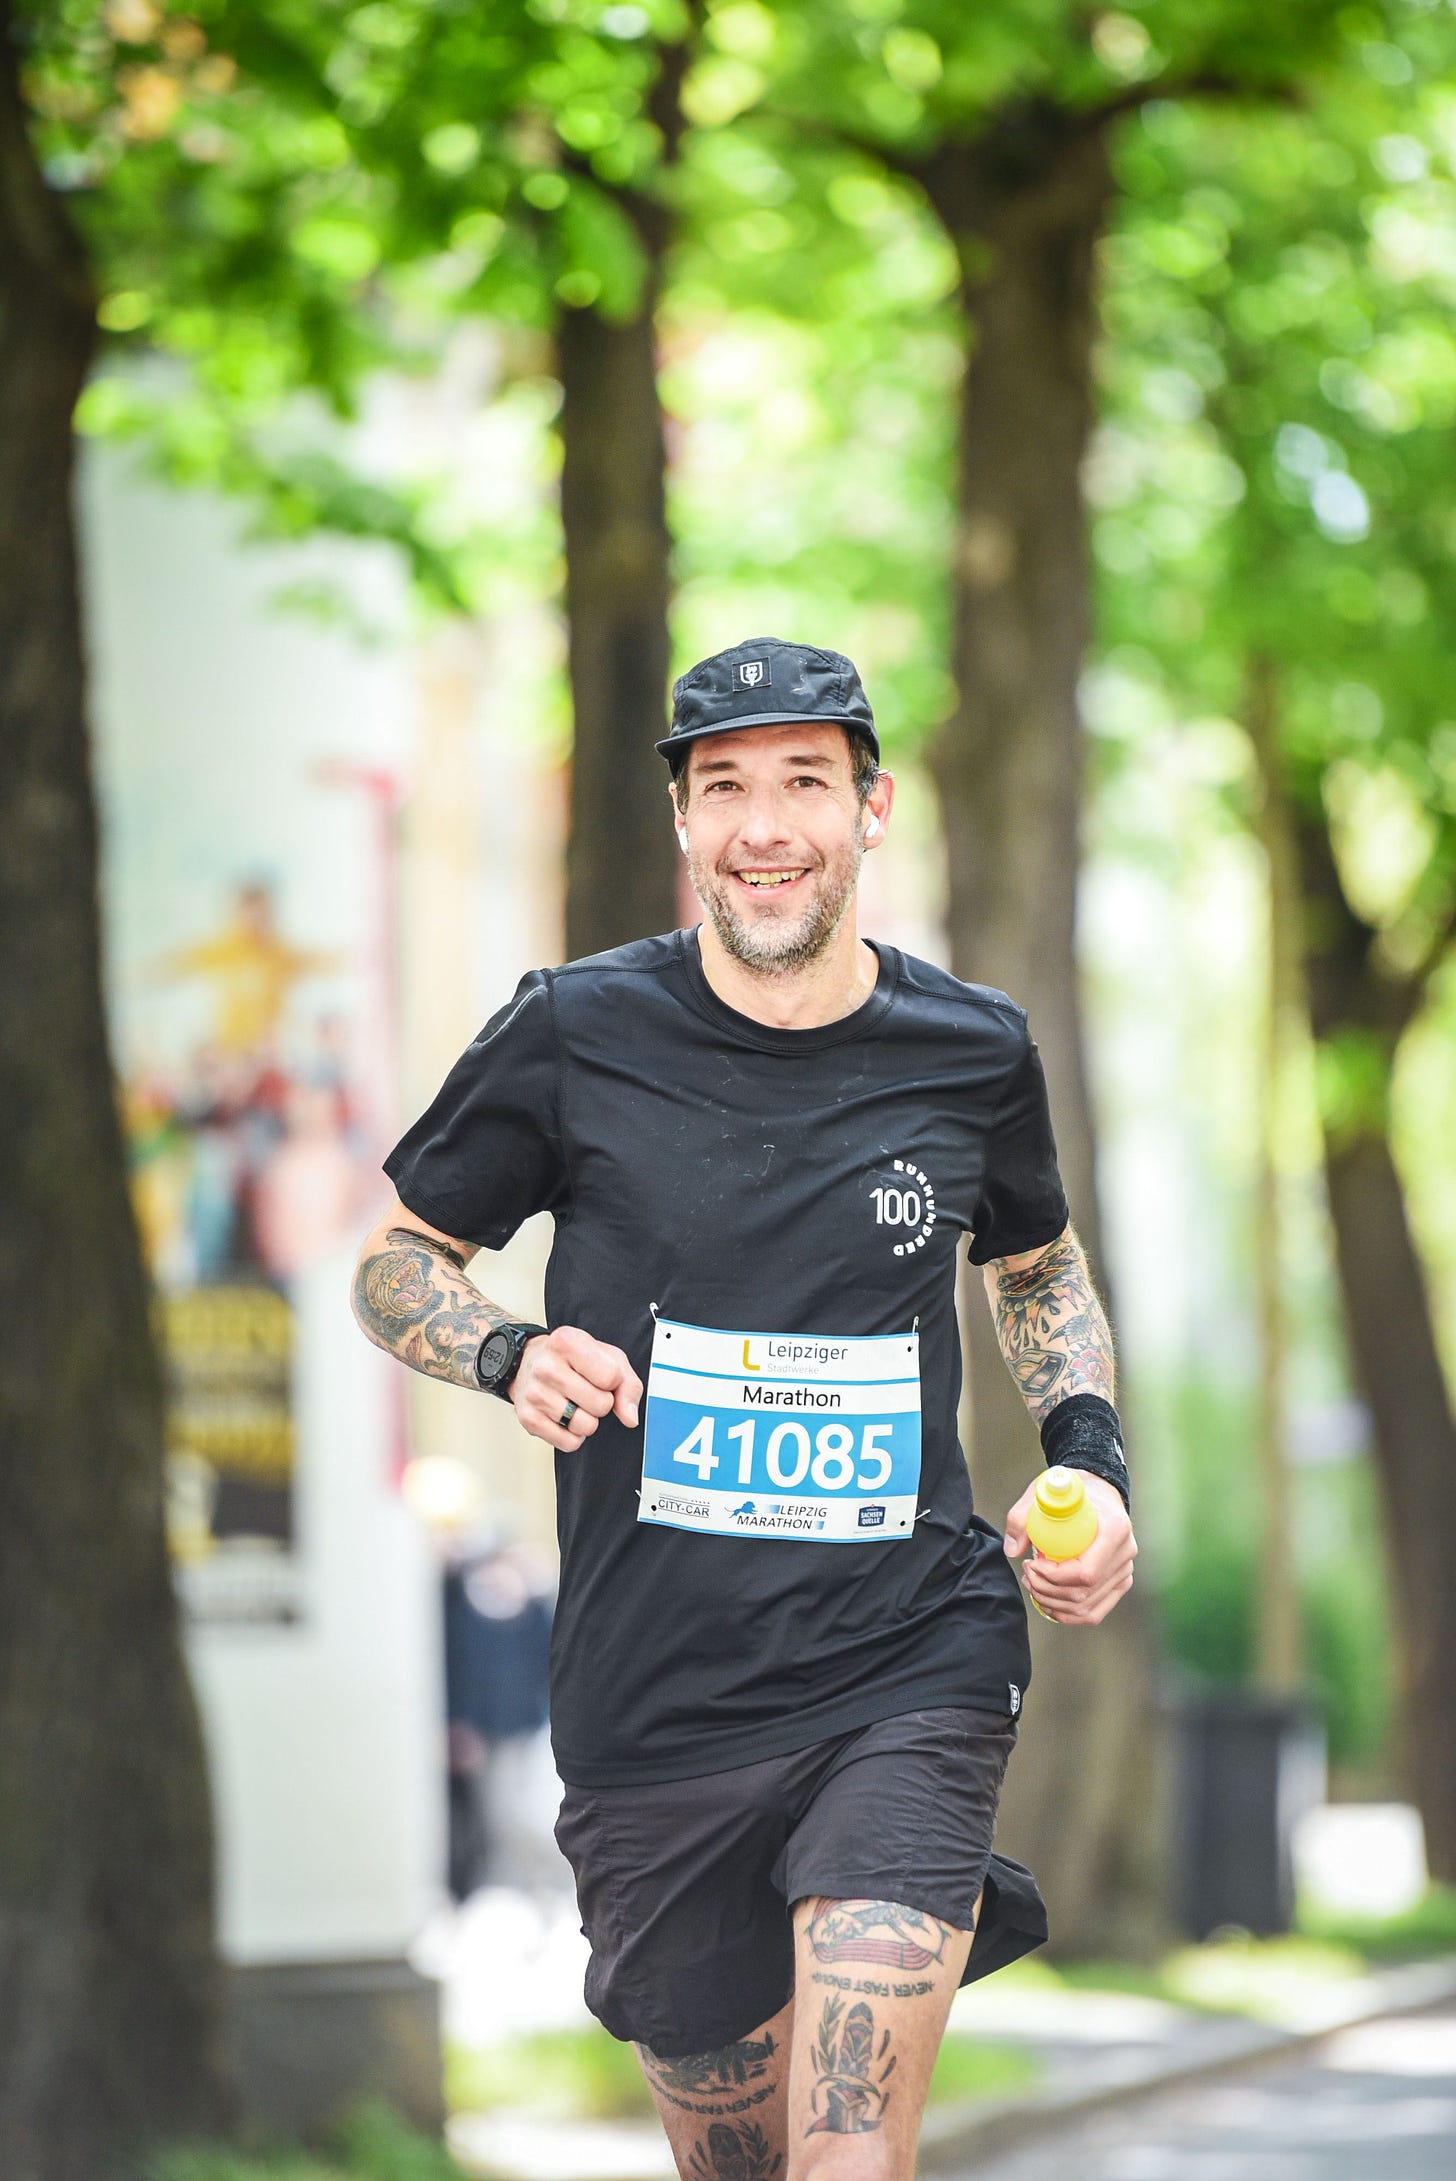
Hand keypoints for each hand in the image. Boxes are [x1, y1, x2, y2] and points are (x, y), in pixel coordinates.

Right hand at [510, 1325, 642, 1450]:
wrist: (530, 1360)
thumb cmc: (572, 1358)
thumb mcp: (607, 1357)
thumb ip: (628, 1385)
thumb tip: (630, 1417)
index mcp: (567, 1342)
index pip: (611, 1377)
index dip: (613, 1381)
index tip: (600, 1375)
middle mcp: (547, 1367)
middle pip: (601, 1405)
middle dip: (602, 1402)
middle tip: (587, 1390)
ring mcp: (535, 1394)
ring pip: (586, 1426)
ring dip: (587, 1419)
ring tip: (574, 1402)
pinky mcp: (528, 1418)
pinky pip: (569, 1443)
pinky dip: (573, 1435)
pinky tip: (564, 1416)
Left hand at [1003, 1473, 1136, 1625]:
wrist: (1097, 1489)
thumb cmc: (1073, 1490)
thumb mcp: (1045, 1491)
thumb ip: (1022, 1516)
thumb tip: (1013, 1551)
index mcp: (1115, 1529)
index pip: (1085, 1572)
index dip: (1054, 1577)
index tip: (1032, 1564)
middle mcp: (1125, 1553)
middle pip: (1084, 1593)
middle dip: (1047, 1590)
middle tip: (1027, 1573)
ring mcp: (1124, 1571)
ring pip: (1087, 1607)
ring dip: (1053, 1603)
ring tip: (1033, 1584)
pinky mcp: (1119, 1582)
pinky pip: (1094, 1611)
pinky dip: (1068, 1614)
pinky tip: (1048, 1602)